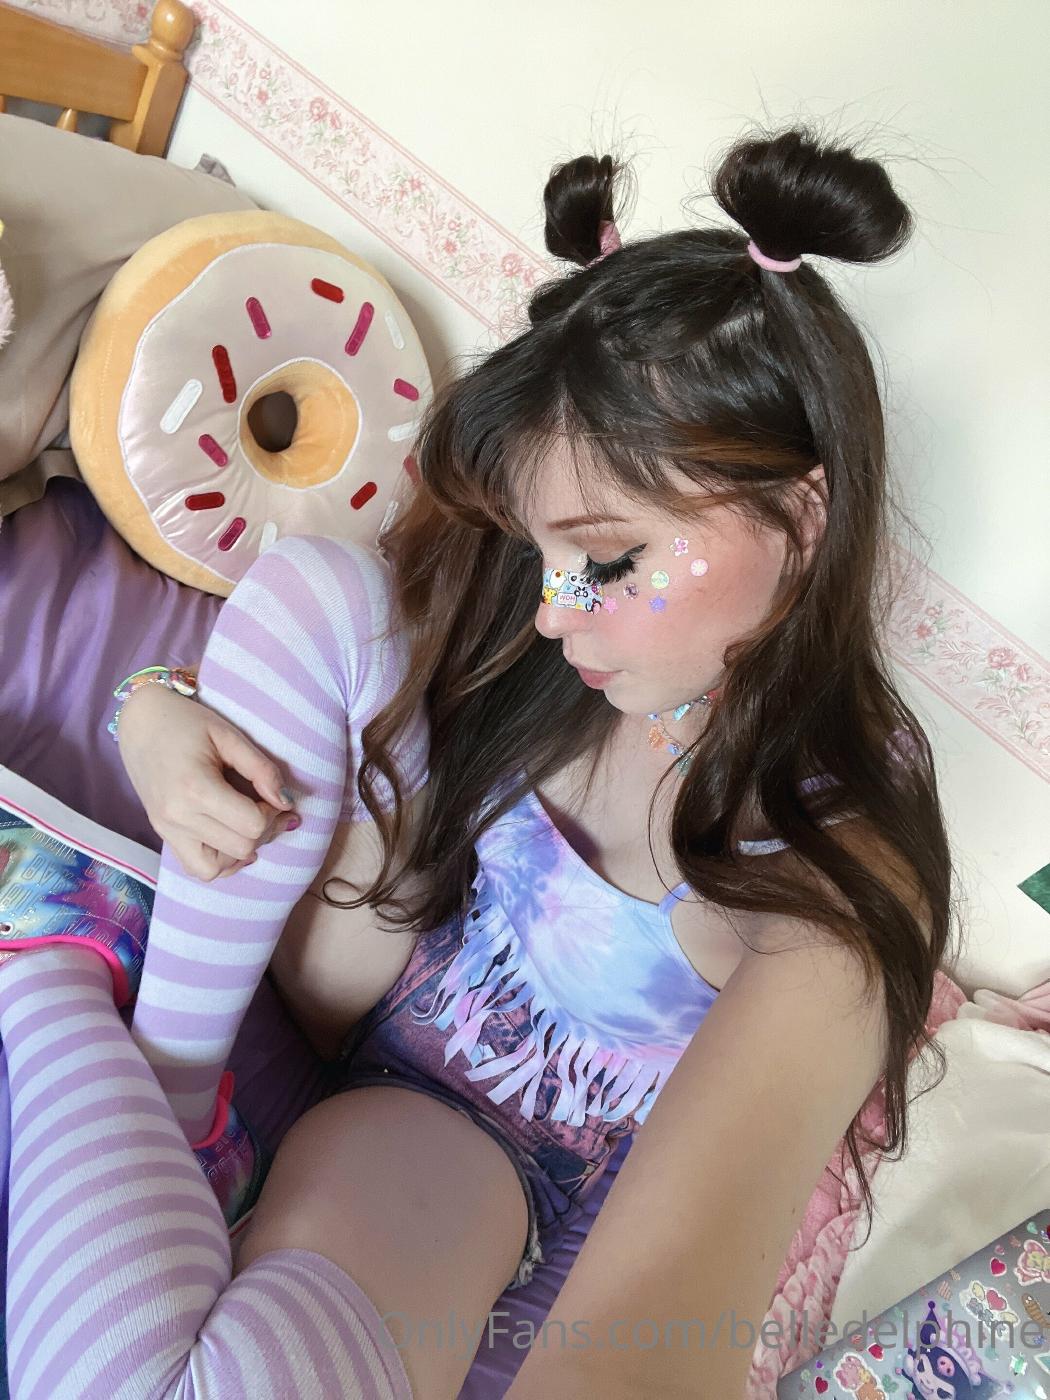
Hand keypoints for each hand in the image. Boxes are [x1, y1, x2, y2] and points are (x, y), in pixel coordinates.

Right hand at [116, 681, 298, 881]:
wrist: (140, 722)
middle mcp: (178, 817)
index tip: (272, 794)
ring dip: (241, 851)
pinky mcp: (163, 834)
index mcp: (195, 788)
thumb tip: (286, 802)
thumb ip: (261, 769)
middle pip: (240, 848)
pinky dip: (219, 861)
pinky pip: (196, 868)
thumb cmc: (185, 722)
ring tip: (247, 825)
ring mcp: (167, 830)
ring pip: (217, 869)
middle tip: (267, 807)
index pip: (252, 824)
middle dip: (264, 830)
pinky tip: (230, 838)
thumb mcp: (229, 736)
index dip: (273, 812)